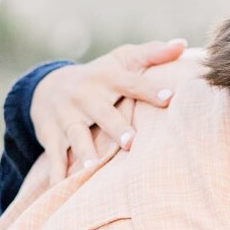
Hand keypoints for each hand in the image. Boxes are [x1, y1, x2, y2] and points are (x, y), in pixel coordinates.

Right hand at [30, 38, 186, 180]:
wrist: (46, 87)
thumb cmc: (99, 76)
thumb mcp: (122, 60)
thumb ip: (153, 54)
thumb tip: (183, 44)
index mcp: (106, 78)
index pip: (131, 83)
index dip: (149, 90)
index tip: (169, 99)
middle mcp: (85, 95)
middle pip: (101, 112)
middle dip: (115, 127)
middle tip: (130, 142)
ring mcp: (66, 116)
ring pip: (75, 134)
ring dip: (83, 150)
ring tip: (93, 166)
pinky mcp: (50, 134)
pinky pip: (53, 154)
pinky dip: (56, 171)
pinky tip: (60, 186)